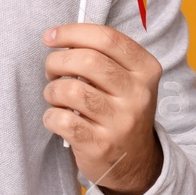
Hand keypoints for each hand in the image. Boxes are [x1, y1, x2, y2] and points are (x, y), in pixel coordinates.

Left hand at [41, 23, 163, 194]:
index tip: (50, 36)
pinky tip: (58, 118)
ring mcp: (121, 122)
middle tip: (51, 70)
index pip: (107, 38)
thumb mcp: (126, 80)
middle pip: (86, 60)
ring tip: (56, 96)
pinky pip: (61, 119)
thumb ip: (100, 55)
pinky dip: (50, 116)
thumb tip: (56, 37)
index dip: (71, 32)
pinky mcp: (100, 144)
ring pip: (70, 89)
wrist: (135, 162)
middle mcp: (137, 95)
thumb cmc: (119, 109)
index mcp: (146, 70)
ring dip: (52, 90)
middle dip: (56, 61)